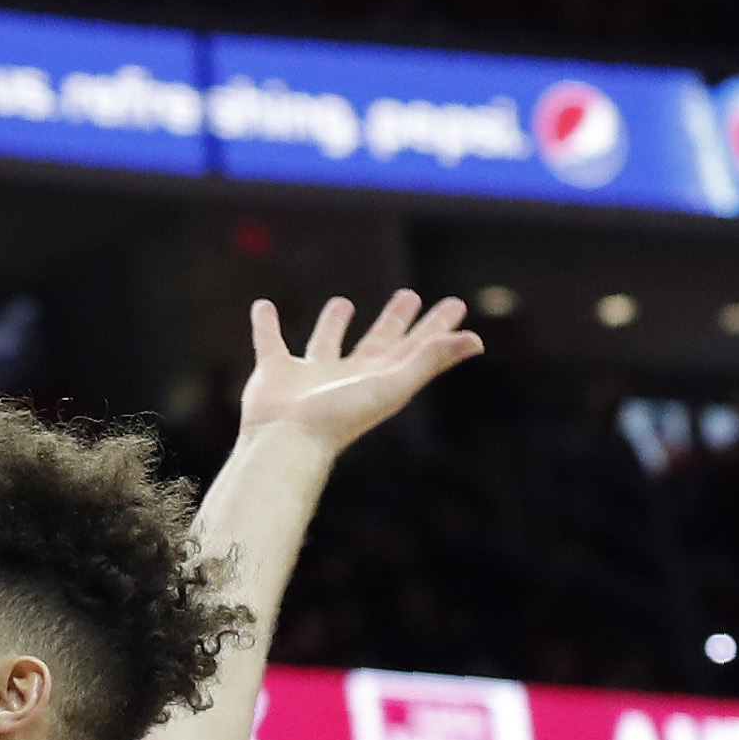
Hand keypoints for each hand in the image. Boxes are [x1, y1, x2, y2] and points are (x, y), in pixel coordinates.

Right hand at [237, 290, 483, 453]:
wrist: (285, 444)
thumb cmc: (338, 418)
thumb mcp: (392, 385)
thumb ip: (429, 360)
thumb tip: (475, 341)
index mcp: (379, 380)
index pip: (417, 348)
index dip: (438, 328)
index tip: (456, 305)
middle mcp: (348, 378)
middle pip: (379, 343)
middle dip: (395, 320)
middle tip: (409, 295)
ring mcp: (310, 377)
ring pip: (326, 343)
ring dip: (333, 324)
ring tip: (342, 302)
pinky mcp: (275, 373)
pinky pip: (270, 342)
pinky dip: (265, 325)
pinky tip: (263, 307)